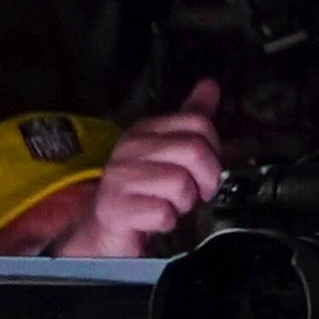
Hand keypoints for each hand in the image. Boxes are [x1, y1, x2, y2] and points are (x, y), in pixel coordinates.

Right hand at [58, 82, 227, 258]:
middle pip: (194, 150)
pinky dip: (167, 222)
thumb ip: (191, 119)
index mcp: (146, 130)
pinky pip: (163, 213)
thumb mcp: (169, 152)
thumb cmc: (144, 192)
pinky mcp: (113, 208)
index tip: (204, 168)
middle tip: (194, 191)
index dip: (214, 150)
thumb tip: (210, 86)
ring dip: (183, 203)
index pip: (198, 123)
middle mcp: (129, 148)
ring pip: (180, 183)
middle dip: (205, 178)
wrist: (104, 232)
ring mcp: (118, 177)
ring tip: (168, 205)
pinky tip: (153, 220)